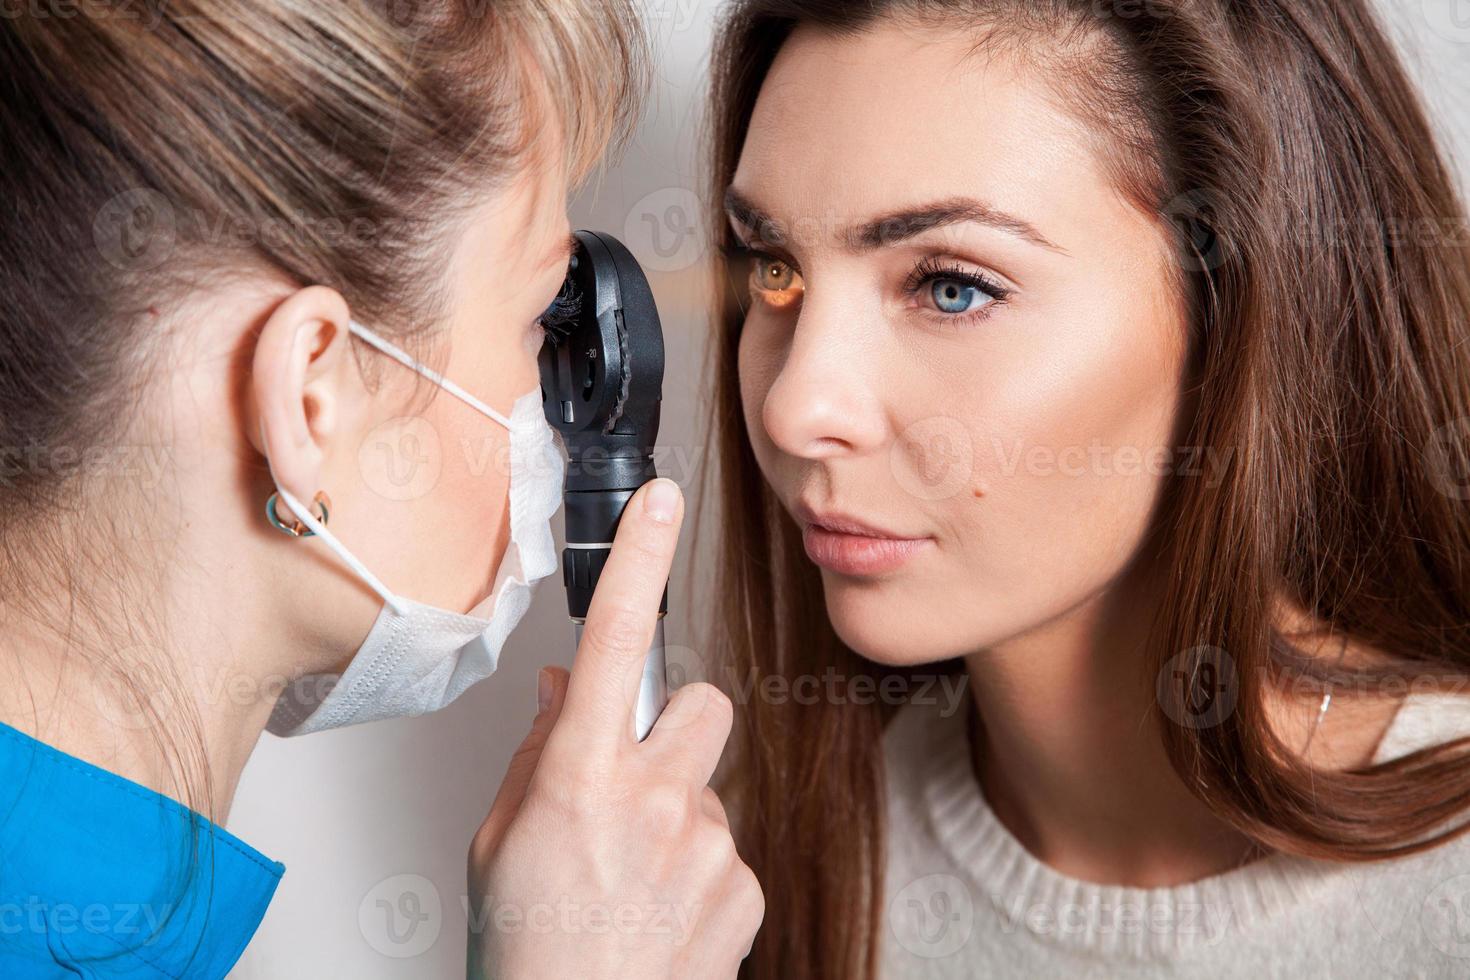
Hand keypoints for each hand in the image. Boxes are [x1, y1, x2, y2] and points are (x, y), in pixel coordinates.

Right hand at [467, 478, 763, 978]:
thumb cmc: (526, 955)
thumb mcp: (499, 843)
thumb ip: (538, 754)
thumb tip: (564, 693)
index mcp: (577, 778)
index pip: (610, 641)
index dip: (639, 560)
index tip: (661, 501)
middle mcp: (651, 802)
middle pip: (702, 704)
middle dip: (675, 727)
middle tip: (636, 780)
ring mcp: (706, 847)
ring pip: (712, 782)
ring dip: (681, 807)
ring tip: (637, 873)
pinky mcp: (744, 890)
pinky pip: (728, 848)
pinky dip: (699, 871)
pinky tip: (661, 912)